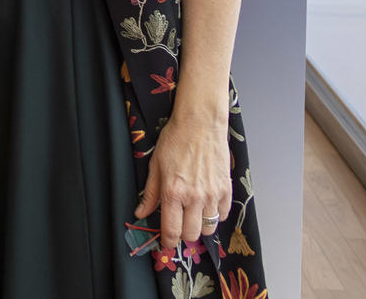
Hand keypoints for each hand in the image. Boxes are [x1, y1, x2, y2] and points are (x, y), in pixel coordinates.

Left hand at [134, 110, 233, 258]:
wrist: (200, 123)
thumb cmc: (175, 140)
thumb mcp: (155, 165)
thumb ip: (149, 193)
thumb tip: (140, 212)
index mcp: (172, 192)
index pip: (171, 230)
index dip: (167, 241)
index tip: (166, 242)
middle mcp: (194, 197)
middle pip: (191, 235)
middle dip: (183, 234)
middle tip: (179, 224)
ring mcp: (212, 195)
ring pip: (208, 229)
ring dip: (199, 226)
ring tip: (193, 214)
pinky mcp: (226, 190)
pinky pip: (222, 216)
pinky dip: (215, 215)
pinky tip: (207, 204)